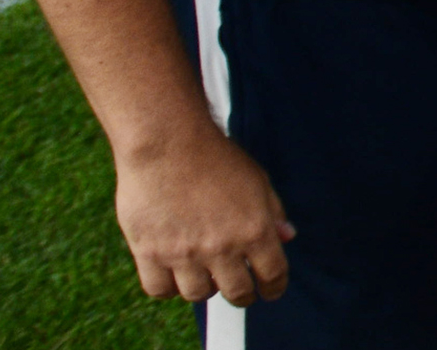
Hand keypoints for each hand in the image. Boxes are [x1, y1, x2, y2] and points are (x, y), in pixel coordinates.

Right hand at [114, 125, 291, 305]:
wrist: (168, 141)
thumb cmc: (215, 157)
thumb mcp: (257, 180)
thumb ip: (273, 212)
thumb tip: (287, 237)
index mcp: (255, 229)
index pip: (273, 275)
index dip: (274, 287)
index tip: (270, 290)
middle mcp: (221, 247)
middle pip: (236, 293)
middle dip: (241, 293)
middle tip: (237, 285)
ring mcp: (184, 253)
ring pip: (198, 295)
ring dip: (204, 287)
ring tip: (203, 271)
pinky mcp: (150, 253)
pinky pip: (160, 290)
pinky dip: (168, 287)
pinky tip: (174, 273)